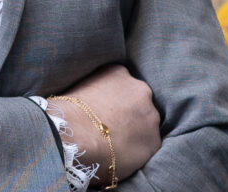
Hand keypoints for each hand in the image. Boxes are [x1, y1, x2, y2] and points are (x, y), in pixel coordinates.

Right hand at [46, 64, 160, 184]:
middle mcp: (140, 89)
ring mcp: (150, 116)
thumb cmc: (72, 111)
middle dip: (130, 113)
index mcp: (120, 72)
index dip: (116, 99)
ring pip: (146, 124)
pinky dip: (139, 150)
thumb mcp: (83, 85)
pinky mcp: (154, 141)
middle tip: (114, 126)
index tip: (108, 109)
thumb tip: (99, 99)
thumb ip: (98, 87)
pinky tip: (123, 154)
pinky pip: (148, 145)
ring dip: (137, 131)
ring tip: (118, 142)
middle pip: (139, 102)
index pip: (123, 84)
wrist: (77, 134)